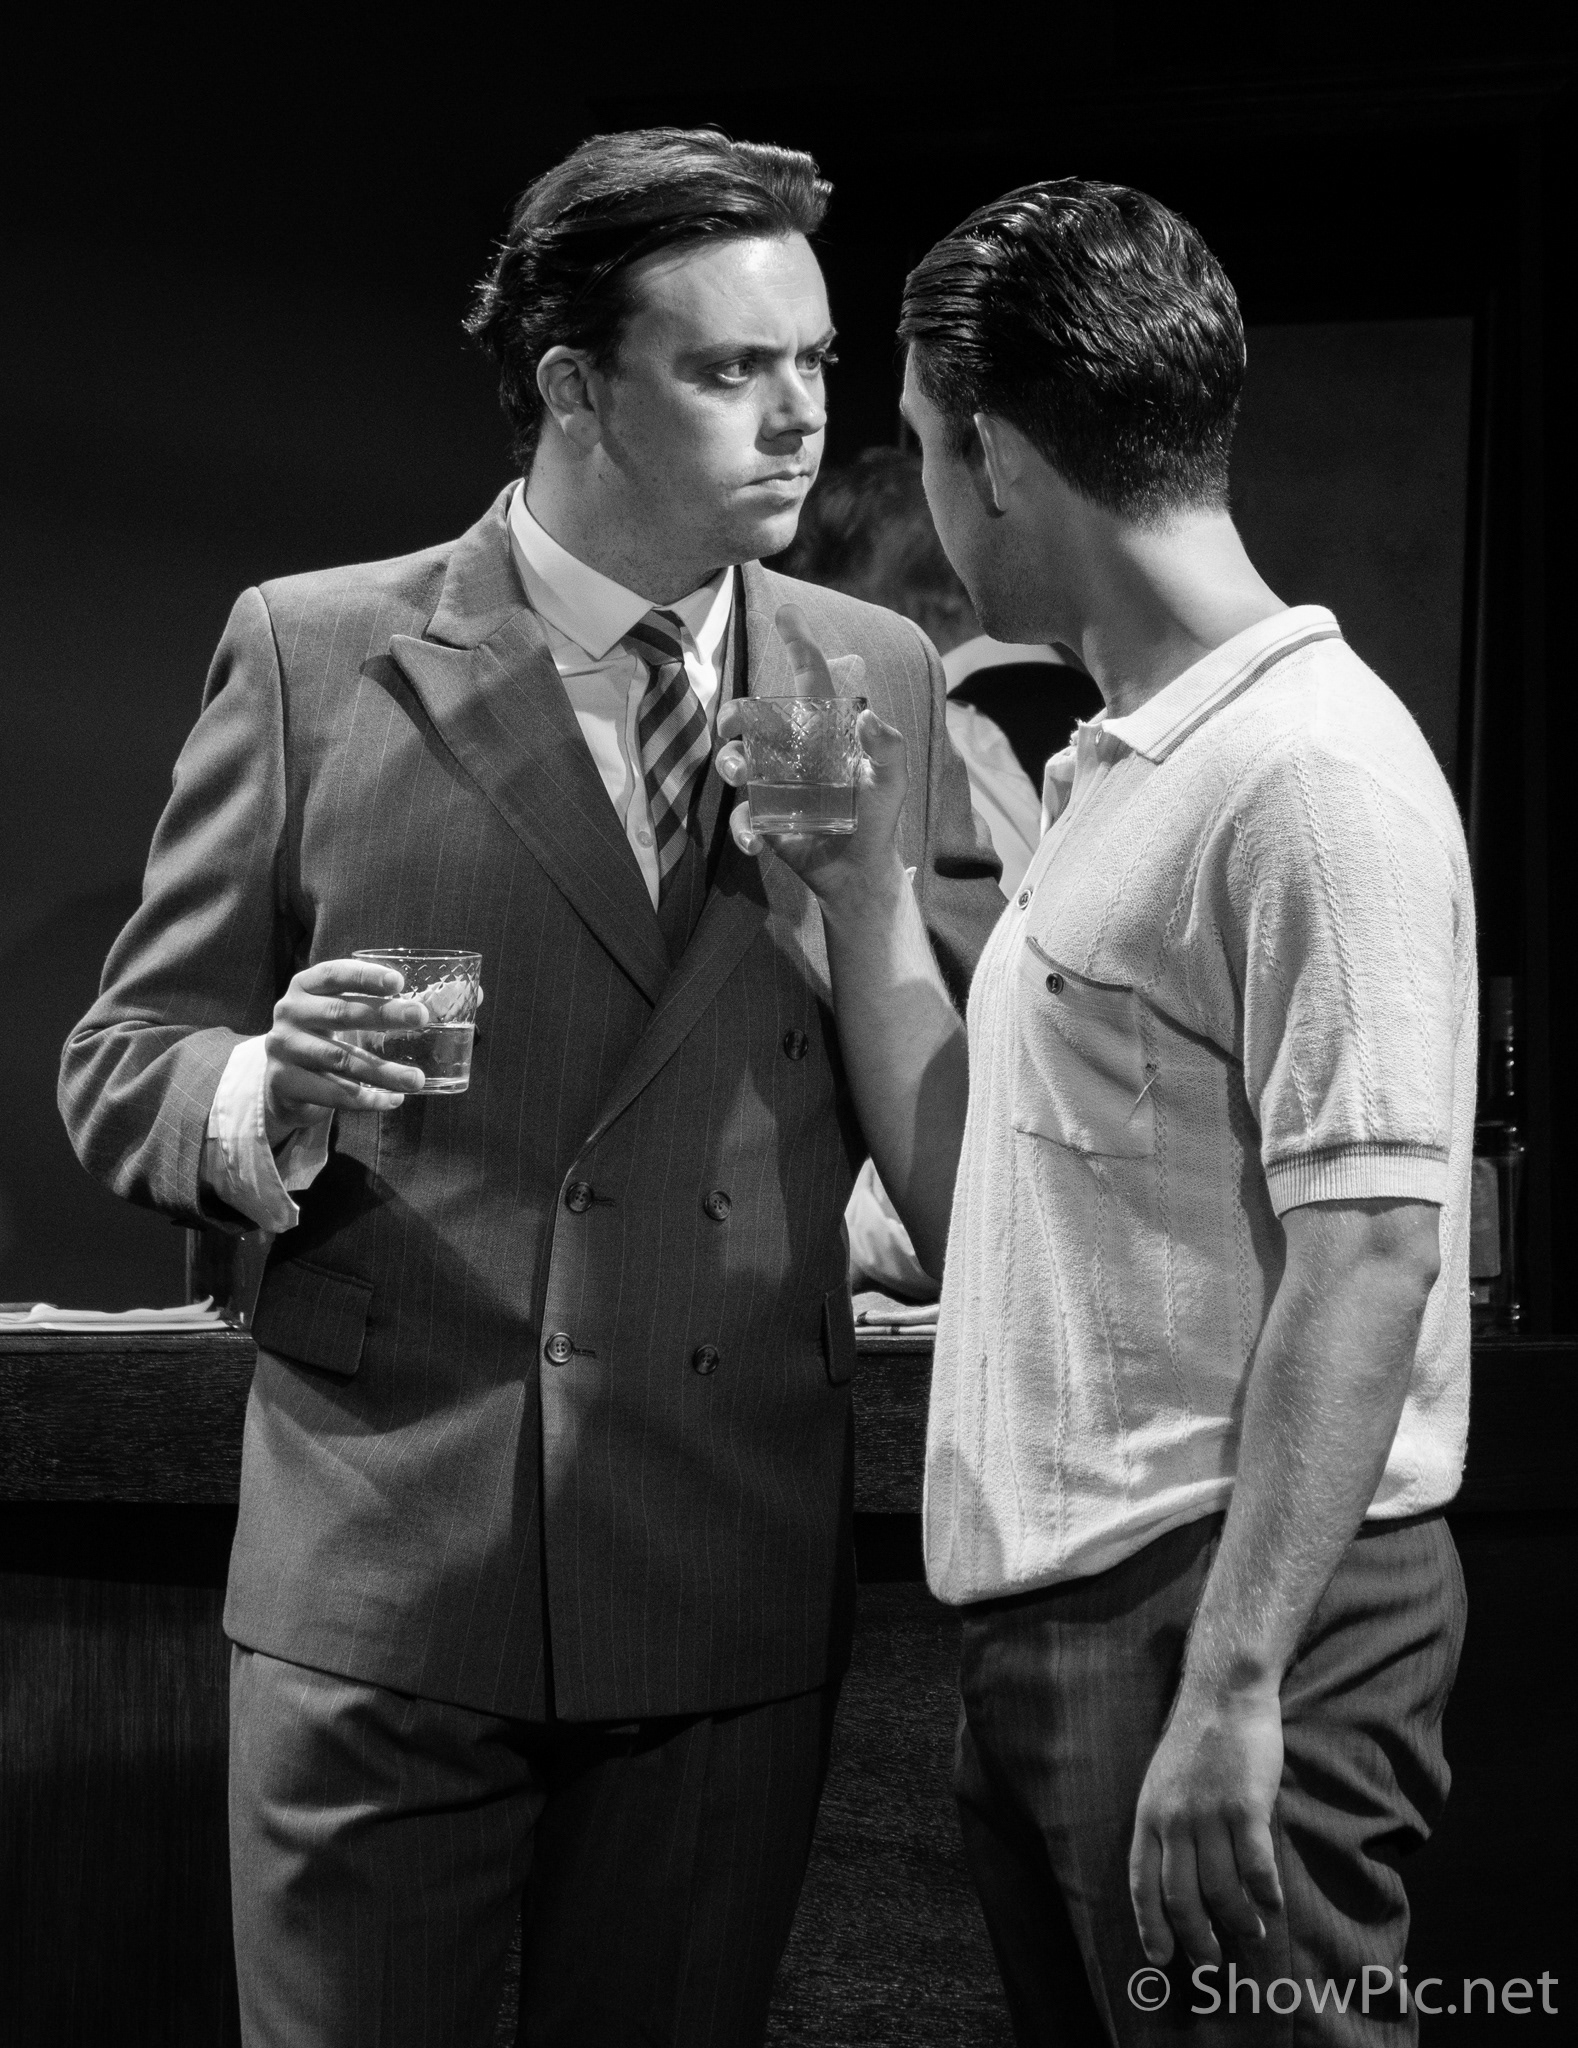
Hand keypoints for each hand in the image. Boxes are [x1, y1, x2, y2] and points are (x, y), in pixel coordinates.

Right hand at [262, 959, 430, 1145]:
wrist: (279, 1080)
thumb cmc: (320, 1036)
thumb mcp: (333, 1013)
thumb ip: (365, 1005)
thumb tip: (422, 1010)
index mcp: (304, 987)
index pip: (334, 974)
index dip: (365, 976)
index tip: (398, 982)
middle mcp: (290, 1012)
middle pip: (340, 1012)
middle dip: (384, 1015)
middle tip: (421, 1017)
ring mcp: (284, 1047)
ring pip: (340, 1059)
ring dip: (383, 1071)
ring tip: (416, 1079)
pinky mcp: (284, 1081)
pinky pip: (332, 1092)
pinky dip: (366, 1099)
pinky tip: (392, 1101)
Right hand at [715, 606, 908, 912]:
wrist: (859, 870)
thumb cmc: (876, 819)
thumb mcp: (892, 782)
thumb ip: (888, 748)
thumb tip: (869, 716)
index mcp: (823, 732)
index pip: (809, 681)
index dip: (799, 645)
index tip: (786, 613)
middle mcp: (792, 751)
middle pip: (752, 718)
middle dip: (735, 715)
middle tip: (733, 724)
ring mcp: (773, 784)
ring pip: (735, 760)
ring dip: (728, 763)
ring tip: (738, 777)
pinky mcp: (763, 818)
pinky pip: (742, 815)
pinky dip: (742, 826)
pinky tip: (755, 840)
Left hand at [1128, 1680, 1285, 1966]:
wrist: (1223, 1695)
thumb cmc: (1194, 1742)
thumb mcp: (1161, 1785)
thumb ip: (1165, 1827)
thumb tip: (1178, 1879)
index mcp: (1148, 1816)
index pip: (1142, 1884)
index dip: (1151, 1925)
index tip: (1160, 1958)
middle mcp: (1174, 1820)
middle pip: (1181, 1897)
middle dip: (1197, 1938)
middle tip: (1212, 1961)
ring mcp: (1209, 1814)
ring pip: (1222, 1889)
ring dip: (1239, 1920)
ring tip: (1252, 1932)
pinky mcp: (1246, 1806)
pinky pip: (1256, 1865)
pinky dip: (1266, 1892)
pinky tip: (1275, 1904)